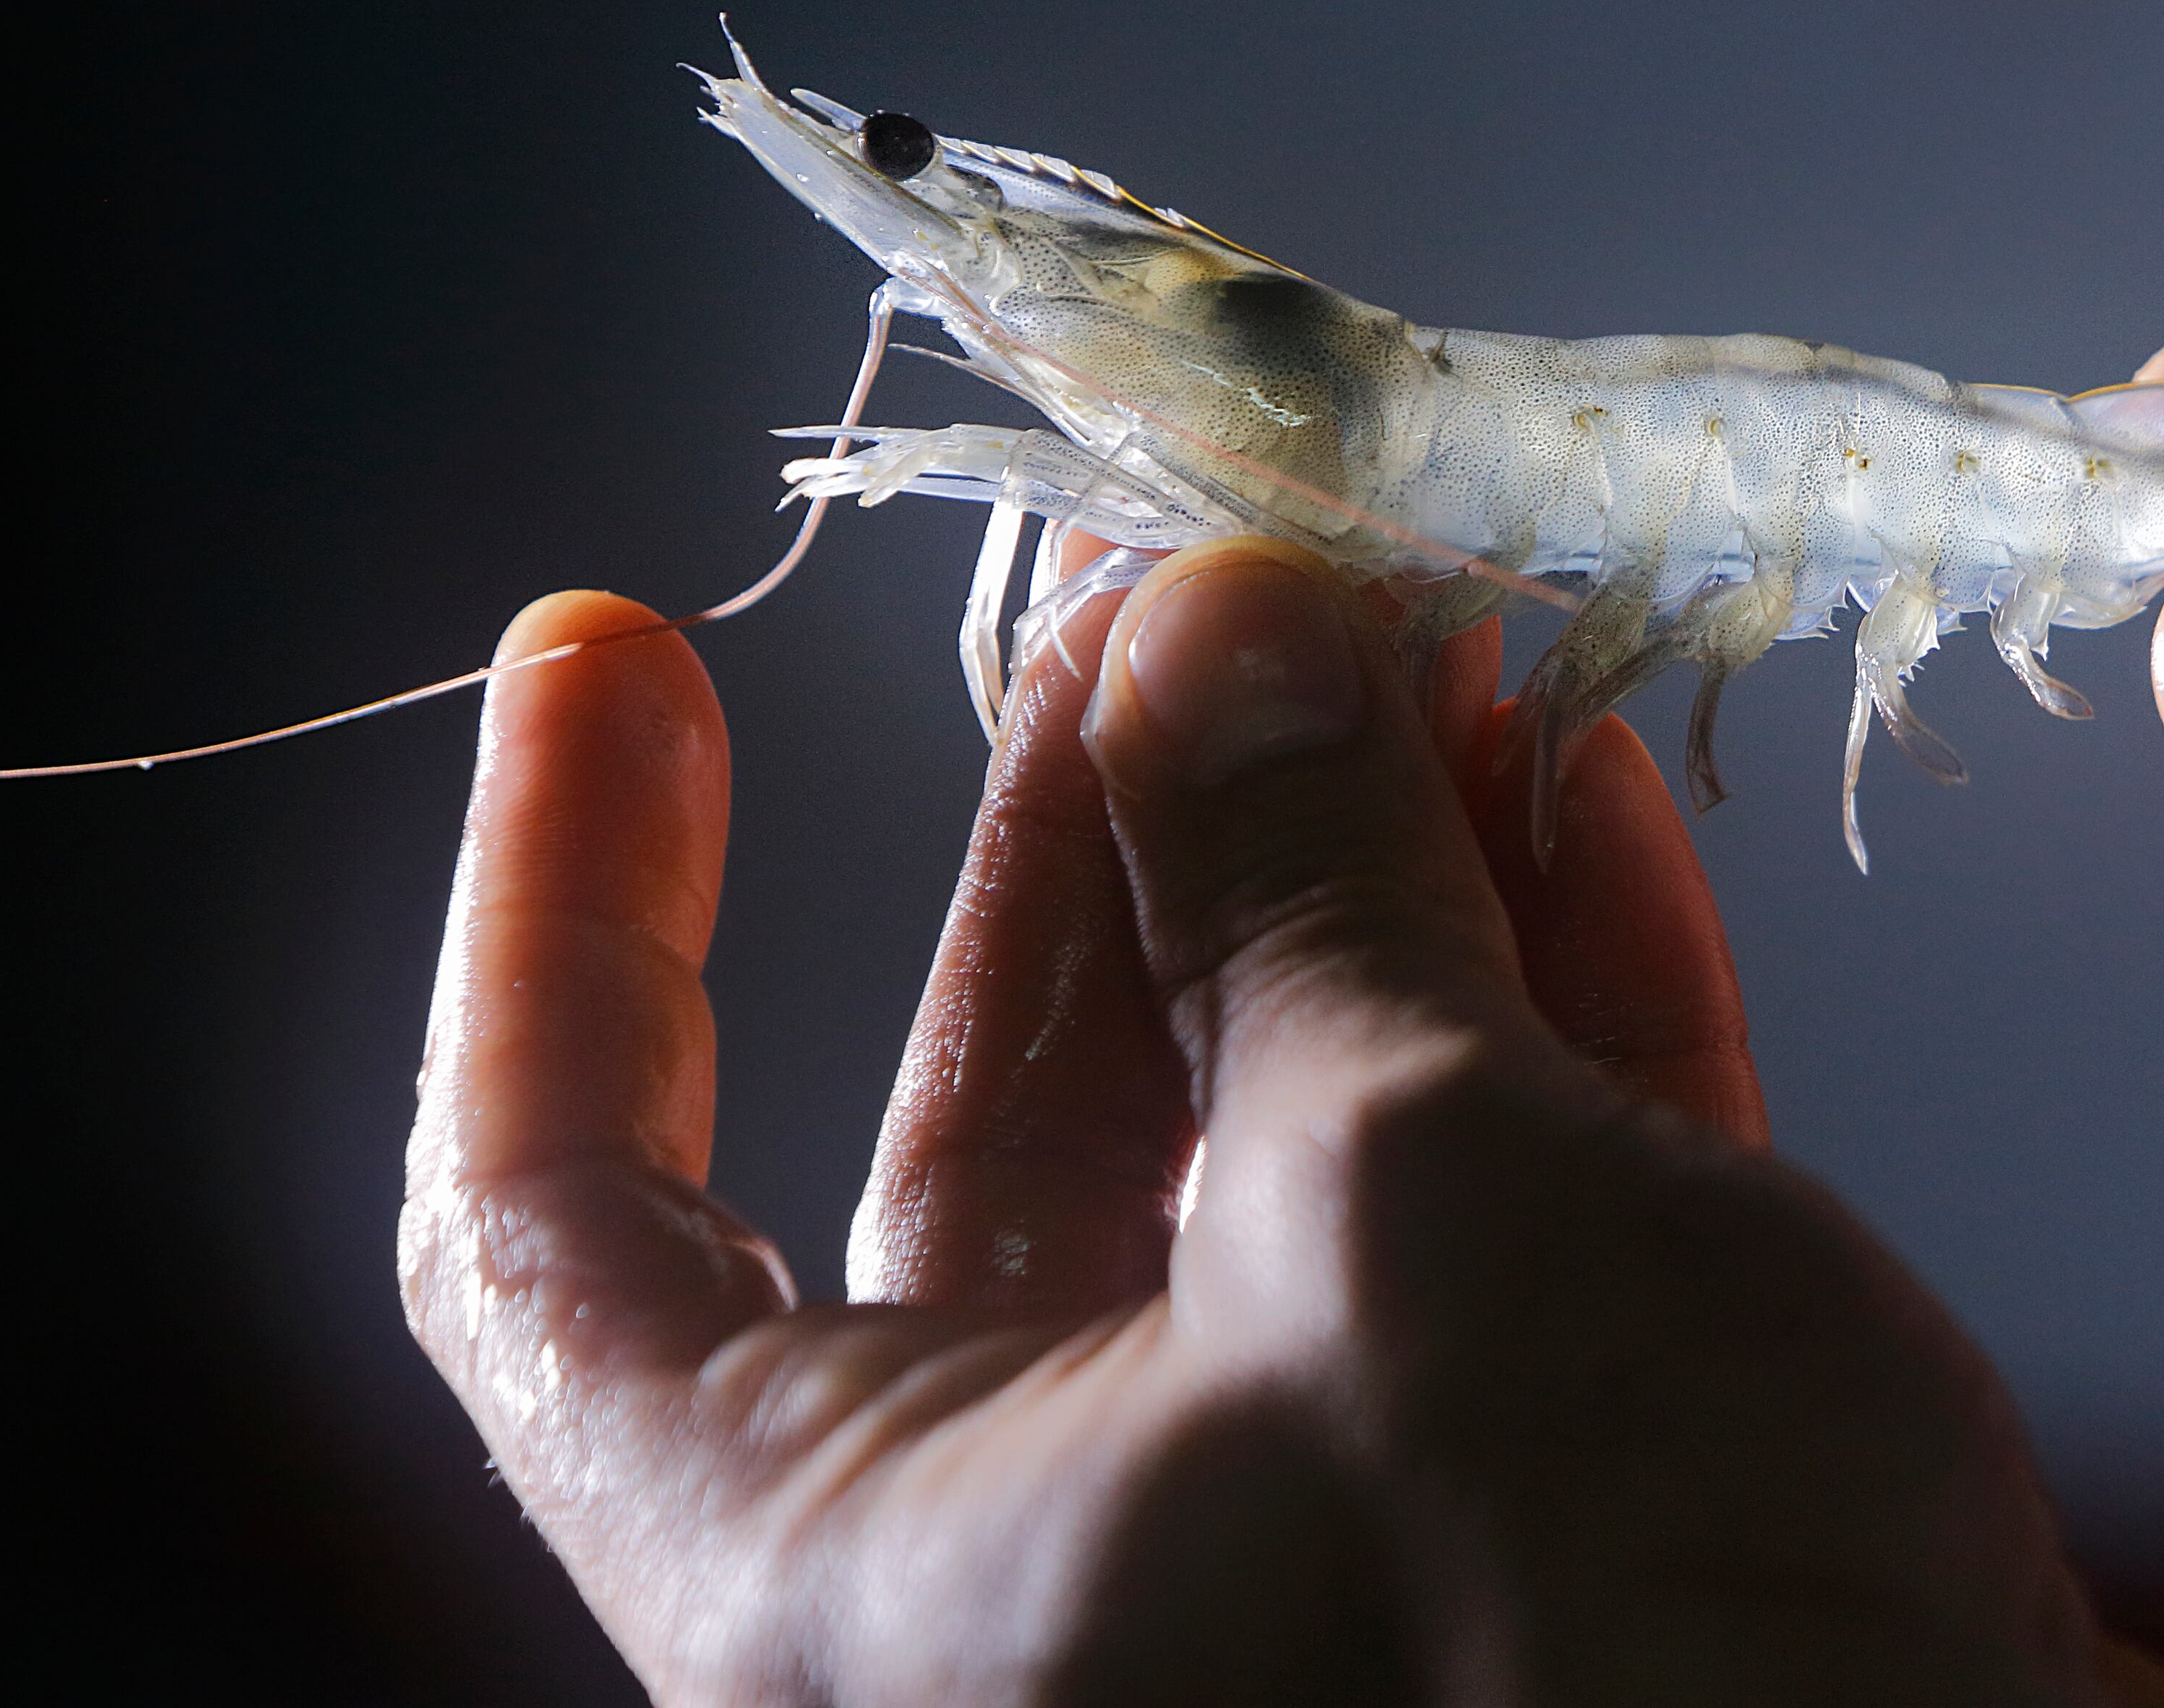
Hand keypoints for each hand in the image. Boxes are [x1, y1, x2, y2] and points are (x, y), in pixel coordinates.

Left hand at [403, 541, 2163, 1704]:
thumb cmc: (1605, 1639)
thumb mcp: (1406, 1195)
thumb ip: (1297, 886)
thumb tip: (1224, 619)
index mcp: (854, 1569)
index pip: (558, 1226)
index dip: (566, 917)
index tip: (618, 651)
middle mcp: (1056, 1561)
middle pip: (1000, 1110)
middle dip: (1113, 812)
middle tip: (1202, 562)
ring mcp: (1324, 1535)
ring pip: (1276, 1135)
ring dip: (1363, 867)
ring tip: (1433, 618)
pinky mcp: (1558, 1516)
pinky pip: (1490, 1216)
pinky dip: (1535, 999)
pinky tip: (1582, 793)